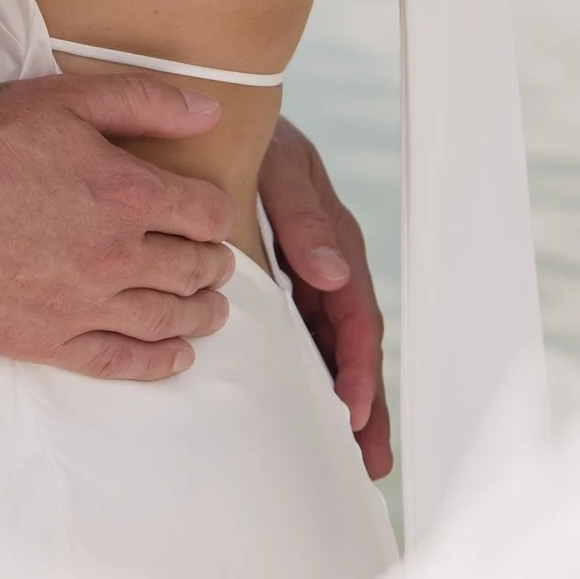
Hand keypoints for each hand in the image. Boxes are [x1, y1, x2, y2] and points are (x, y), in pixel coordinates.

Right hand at [0, 76, 236, 380]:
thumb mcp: (64, 98)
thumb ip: (144, 103)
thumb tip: (211, 113)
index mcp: (125, 192)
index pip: (205, 214)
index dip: (214, 213)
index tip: (207, 214)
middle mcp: (114, 255)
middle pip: (193, 269)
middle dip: (212, 265)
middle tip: (216, 264)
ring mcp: (80, 305)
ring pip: (166, 319)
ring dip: (199, 314)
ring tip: (210, 310)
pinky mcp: (45, 340)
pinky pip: (119, 362)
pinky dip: (158, 362)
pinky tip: (176, 355)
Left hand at [258, 115, 391, 476]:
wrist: (208, 114)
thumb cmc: (248, 135)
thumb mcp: (280, 168)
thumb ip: (304, 217)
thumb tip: (332, 275)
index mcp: (330, 243)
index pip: (353, 318)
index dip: (355, 368)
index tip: (350, 414)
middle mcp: (320, 265)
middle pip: (348, 346)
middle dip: (363, 405)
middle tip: (370, 464)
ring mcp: (297, 275)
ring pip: (323, 346)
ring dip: (339, 398)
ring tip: (348, 457)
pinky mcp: (270, 277)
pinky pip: (292, 333)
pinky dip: (303, 371)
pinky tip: (297, 408)